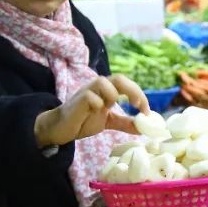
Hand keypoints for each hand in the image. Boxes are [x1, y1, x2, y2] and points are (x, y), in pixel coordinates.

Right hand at [34, 75, 149, 147]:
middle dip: (132, 91)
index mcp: (107, 89)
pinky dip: (97, 104)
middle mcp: (98, 87)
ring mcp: (87, 92)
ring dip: (112, 95)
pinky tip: (97, 112)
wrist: (61, 128)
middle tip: (138, 105)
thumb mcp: (109, 121)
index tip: (146, 111)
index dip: (139, 94)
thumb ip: (125, 123)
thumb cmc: (84, 120)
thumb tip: (144, 128)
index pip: (127, 84)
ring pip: (103, 82)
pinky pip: (89, 97)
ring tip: (110, 108)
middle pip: (119, 78)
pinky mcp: (77, 101)